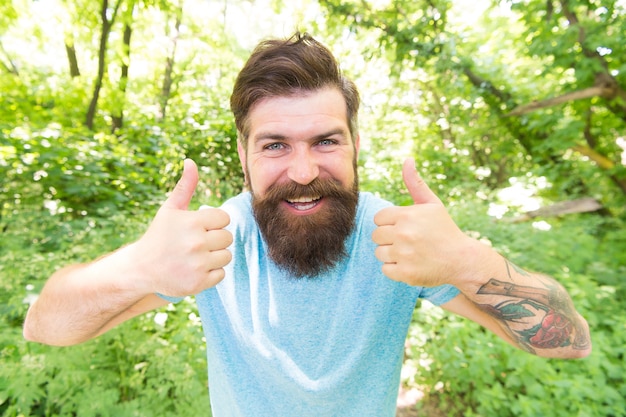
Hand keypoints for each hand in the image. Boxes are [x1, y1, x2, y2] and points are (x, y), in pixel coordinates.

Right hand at [130, 159, 232, 295]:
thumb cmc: (159, 236)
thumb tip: (191, 161)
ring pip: (227, 256)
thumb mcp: (170, 210)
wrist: (140, 269)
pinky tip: (194, 269)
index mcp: (192, 222)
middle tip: (196, 244)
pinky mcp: (199, 283)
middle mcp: (196, 243)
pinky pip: (221, 274)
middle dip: (215, 240)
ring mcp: (198, 264)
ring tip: (195, 257)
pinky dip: (210, 273)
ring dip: (214, 257)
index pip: (224, 219)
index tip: (199, 228)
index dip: (213, 223)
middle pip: (227, 237)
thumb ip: (185, 186)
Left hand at [372, 158, 472, 286]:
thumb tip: (407, 159)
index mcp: (407, 215)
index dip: (390, 223)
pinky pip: (385, 269)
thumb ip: (415, 183)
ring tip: (409, 252)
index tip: (405, 227)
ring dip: (391, 254)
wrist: (462, 260)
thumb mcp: (432, 204)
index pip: (378, 218)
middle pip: (376, 235)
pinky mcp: (405, 273)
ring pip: (379, 252)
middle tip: (408, 241)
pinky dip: (396, 269)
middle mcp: (404, 234)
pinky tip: (411, 264)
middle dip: (388, 238)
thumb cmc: (444, 230)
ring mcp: (404, 255)